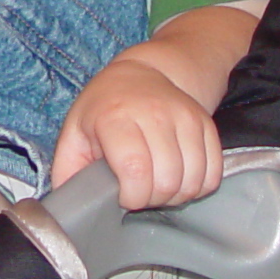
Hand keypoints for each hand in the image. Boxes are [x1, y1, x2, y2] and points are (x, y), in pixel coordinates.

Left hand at [50, 57, 223, 210]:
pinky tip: (179, 179)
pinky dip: (198, 186)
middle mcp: (154, 114)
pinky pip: (212, 173)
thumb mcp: (74, 134)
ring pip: (192, 180)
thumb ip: (67, 171)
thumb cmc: (105, 109)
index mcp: (116, 117)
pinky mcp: (206, 125)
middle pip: (166, 180)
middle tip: (140, 191)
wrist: (144, 74)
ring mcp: (185, 118)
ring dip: (175, 195)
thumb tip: (69, 204)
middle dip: (152, 199)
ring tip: (158, 185)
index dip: (132, 195)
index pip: (135, 170)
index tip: (124, 195)